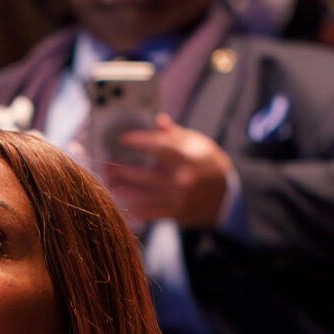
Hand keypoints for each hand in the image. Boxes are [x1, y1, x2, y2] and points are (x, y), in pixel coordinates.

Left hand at [105, 113, 232, 230]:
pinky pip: (151, 213)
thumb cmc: (208, 162)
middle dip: (125, 170)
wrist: (226, 194)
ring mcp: (179, 199)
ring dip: (125, 190)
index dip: (140, 142)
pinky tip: (122, 203)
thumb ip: (174, 134)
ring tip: (109, 183)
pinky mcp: (176, 213)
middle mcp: (183, 179)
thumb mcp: (197, 143)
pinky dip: (136, 209)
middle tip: (107, 165)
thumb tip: (158, 120)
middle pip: (147, 175)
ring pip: (145, 196)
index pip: (160, 147)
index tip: (123, 139)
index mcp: (188, 158)